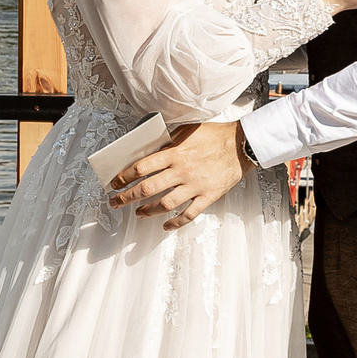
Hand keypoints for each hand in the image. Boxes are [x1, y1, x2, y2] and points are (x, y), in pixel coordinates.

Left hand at [108, 120, 247, 229]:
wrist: (241, 145)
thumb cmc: (214, 135)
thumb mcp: (187, 131)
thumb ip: (168, 142)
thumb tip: (149, 150)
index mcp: (175, 153)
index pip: (141, 168)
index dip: (124, 177)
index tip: (115, 183)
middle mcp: (182, 171)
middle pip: (147, 188)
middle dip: (127, 197)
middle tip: (116, 202)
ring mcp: (195, 186)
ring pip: (165, 204)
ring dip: (147, 211)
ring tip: (138, 213)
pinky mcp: (208, 196)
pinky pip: (188, 214)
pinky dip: (175, 222)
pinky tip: (166, 226)